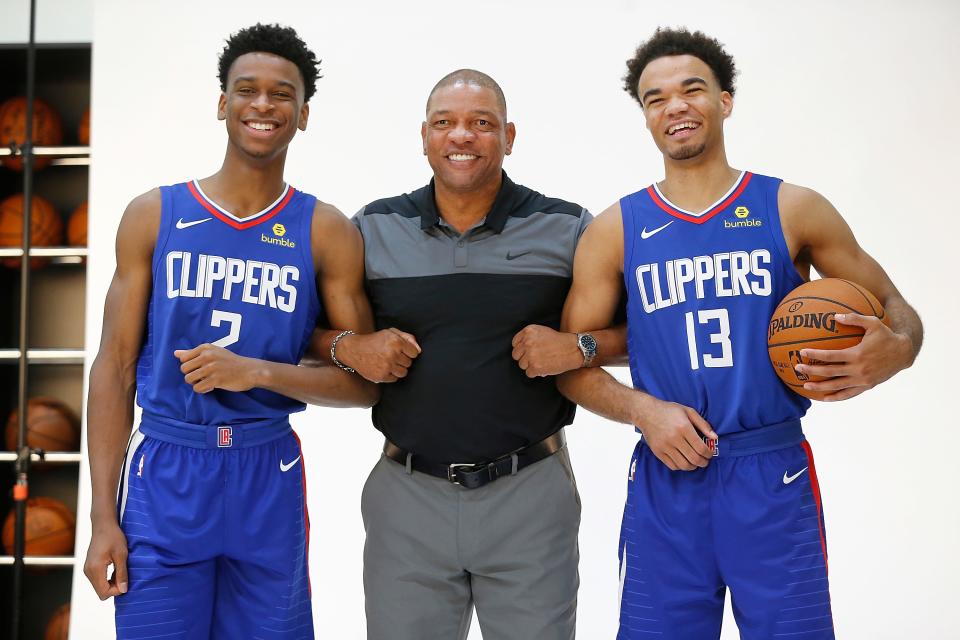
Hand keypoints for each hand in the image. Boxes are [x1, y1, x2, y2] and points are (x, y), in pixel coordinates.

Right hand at [84, 520, 128, 599]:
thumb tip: (123, 590)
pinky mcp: (89, 567)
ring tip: (120, 570)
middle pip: (101, 592)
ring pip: (99, 587)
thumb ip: (121, 573)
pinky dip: (107, 579)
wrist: (103, 525)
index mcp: (95, 569)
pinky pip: (98, 580)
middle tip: (124, 576)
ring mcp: (87, 569)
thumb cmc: (114, 537)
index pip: (104, 592)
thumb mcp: (121, 554)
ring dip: (111, 583)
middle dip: (114, 588)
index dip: (116, 591)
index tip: (125, 581)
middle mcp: (88, 571)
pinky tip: (115, 569)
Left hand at [174, 344, 255, 392]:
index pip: (183, 359)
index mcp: (205, 348)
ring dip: (196, 383)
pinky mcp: (216, 380)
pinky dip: (203, 390)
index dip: (189, 366)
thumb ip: (193, 353)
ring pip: (189, 379)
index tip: (199, 368)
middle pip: (184, 370)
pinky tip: (211, 387)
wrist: (249, 370)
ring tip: (207, 382)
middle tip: (203, 376)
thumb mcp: (213, 352)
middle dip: (191, 375)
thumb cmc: (230, 361)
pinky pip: (198, 388)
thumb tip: (175, 353)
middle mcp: (207, 356)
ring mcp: (211, 368)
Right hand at [336, 328, 420, 382]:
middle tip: (391, 355)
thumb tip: (419, 350)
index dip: (408, 351)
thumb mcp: (390, 333)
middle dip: (402, 360)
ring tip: (388, 362)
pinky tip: (383, 367)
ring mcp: (386, 366)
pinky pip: (394, 379)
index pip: (414, 353)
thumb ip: (408, 338)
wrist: (353, 350)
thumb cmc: (374, 340)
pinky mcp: (381, 376)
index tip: (400, 350)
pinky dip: (390, 375)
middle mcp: (392, 354)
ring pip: (404, 372)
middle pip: (409, 363)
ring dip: (398, 368)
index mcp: (396, 342)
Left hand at [511, 325, 581, 377]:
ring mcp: (530, 355)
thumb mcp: (541, 331)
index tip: (528, 352)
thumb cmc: (558, 341)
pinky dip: (536, 373)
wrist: (572, 349)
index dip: (521, 349)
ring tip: (542, 362)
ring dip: (530, 366)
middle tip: (535, 358)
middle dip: (524, 358)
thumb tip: (518, 350)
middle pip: (516, 355)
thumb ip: (528, 338)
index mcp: (528, 331)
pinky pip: (528, 373)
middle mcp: (527, 342)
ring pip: (522, 365)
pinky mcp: (535, 367)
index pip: (514, 343)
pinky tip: (544, 367)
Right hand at [634, 398, 717, 470]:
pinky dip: (681, 466)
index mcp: (684, 427)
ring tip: (695, 462)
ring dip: (693, 466)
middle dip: (703, 462)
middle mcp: (674, 438)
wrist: (646, 412)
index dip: (709, 454)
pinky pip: (672, 466)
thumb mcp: (688, 411)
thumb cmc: (669, 411)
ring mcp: (665, 446)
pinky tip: (683, 461)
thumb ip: (703, 424)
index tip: (710, 454)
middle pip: (694, 458)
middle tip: (705, 461)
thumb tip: (715, 437)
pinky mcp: (658, 452)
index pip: (701, 448)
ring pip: (684, 465)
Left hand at [796, 313, 913, 400]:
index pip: (831, 356)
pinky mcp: (867, 386)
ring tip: (805, 386)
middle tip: (797, 368)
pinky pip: (848, 394)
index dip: (815, 354)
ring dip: (820, 388)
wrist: (904, 353)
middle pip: (830, 373)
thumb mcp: (873, 323)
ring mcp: (863, 380)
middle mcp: (859, 369)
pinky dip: (836, 397)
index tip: (802, 352)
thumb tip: (834, 315)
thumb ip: (854, 318)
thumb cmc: (887, 335)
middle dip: (811, 371)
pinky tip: (824, 398)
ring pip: (837, 387)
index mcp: (858, 354)